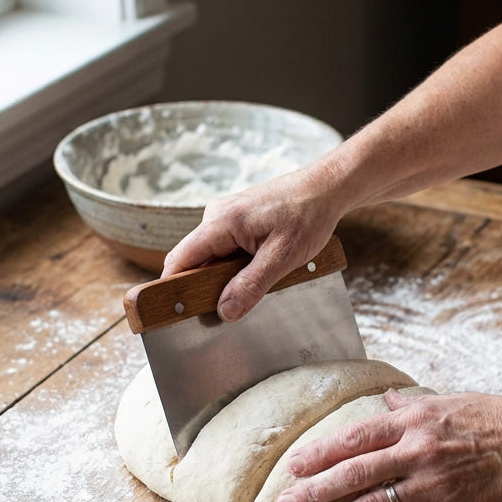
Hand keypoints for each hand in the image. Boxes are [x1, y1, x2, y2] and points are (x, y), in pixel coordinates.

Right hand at [162, 163, 344, 320]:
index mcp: (221, 221)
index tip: (176, 313)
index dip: (173, 287)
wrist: (327, 188)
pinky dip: (236, 265)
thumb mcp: (282, 257)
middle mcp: (217, 215)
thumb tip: (224, 311)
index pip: (179, 259)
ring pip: (212, 256)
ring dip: (225, 276)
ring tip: (254, 283)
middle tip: (226, 309)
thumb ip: (251, 285)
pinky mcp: (238, 220)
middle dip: (205, 286)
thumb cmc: (308, 215)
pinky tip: (259, 269)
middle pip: (194, 260)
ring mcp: (226, 216)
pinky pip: (225, 248)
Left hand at [276, 390, 501, 501]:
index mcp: (416, 421)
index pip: (356, 436)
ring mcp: (433, 484)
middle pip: (356, 473)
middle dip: (316, 489)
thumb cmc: (495, 418)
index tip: (294, 464)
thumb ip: (412, 405)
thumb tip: (387, 400)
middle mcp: (418, 451)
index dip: (321, 452)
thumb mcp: (450, 400)